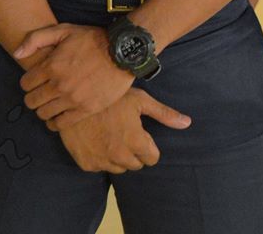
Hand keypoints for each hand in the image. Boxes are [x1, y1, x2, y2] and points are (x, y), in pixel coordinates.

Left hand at [14, 23, 133, 129]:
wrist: (122, 53)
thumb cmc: (92, 39)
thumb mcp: (64, 30)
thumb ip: (36, 39)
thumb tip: (16, 54)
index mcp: (52, 65)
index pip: (25, 83)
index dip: (28, 82)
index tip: (35, 80)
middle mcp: (59, 84)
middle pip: (31, 101)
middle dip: (33, 97)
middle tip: (41, 92)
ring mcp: (72, 99)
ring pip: (43, 114)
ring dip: (43, 109)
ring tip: (50, 103)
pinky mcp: (85, 110)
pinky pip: (60, 124)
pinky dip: (55, 123)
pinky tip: (58, 115)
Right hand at [58, 87, 191, 173]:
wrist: (75, 96)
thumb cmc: (111, 96)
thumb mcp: (140, 100)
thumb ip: (164, 114)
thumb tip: (188, 123)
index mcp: (136, 142)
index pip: (152, 158)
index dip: (147, 144)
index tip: (139, 132)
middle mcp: (120, 156)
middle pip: (136, 164)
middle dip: (134, 150)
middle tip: (124, 131)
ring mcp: (102, 162)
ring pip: (119, 167)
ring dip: (118, 155)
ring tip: (110, 133)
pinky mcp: (86, 164)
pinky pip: (101, 166)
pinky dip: (100, 156)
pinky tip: (96, 138)